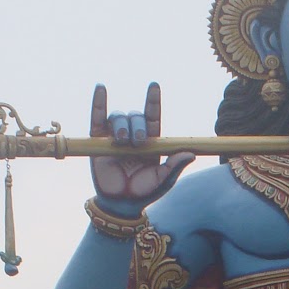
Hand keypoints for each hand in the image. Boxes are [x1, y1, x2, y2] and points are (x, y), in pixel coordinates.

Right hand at [90, 82, 193, 210]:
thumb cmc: (145, 191)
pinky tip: (101, 88)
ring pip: (118, 117)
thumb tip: (191, 154)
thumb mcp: (163, 179)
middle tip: (137, 143)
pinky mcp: (98, 141)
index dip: (153, 101)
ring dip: (121, 125)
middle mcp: (132, 136)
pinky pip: (97, 118)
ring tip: (122, 142)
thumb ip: (175, 165)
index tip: (154, 86)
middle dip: (137, 125)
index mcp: (150, 142)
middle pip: (135, 116)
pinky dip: (98, 103)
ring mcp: (115, 137)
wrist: (122, 203)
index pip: (152, 116)